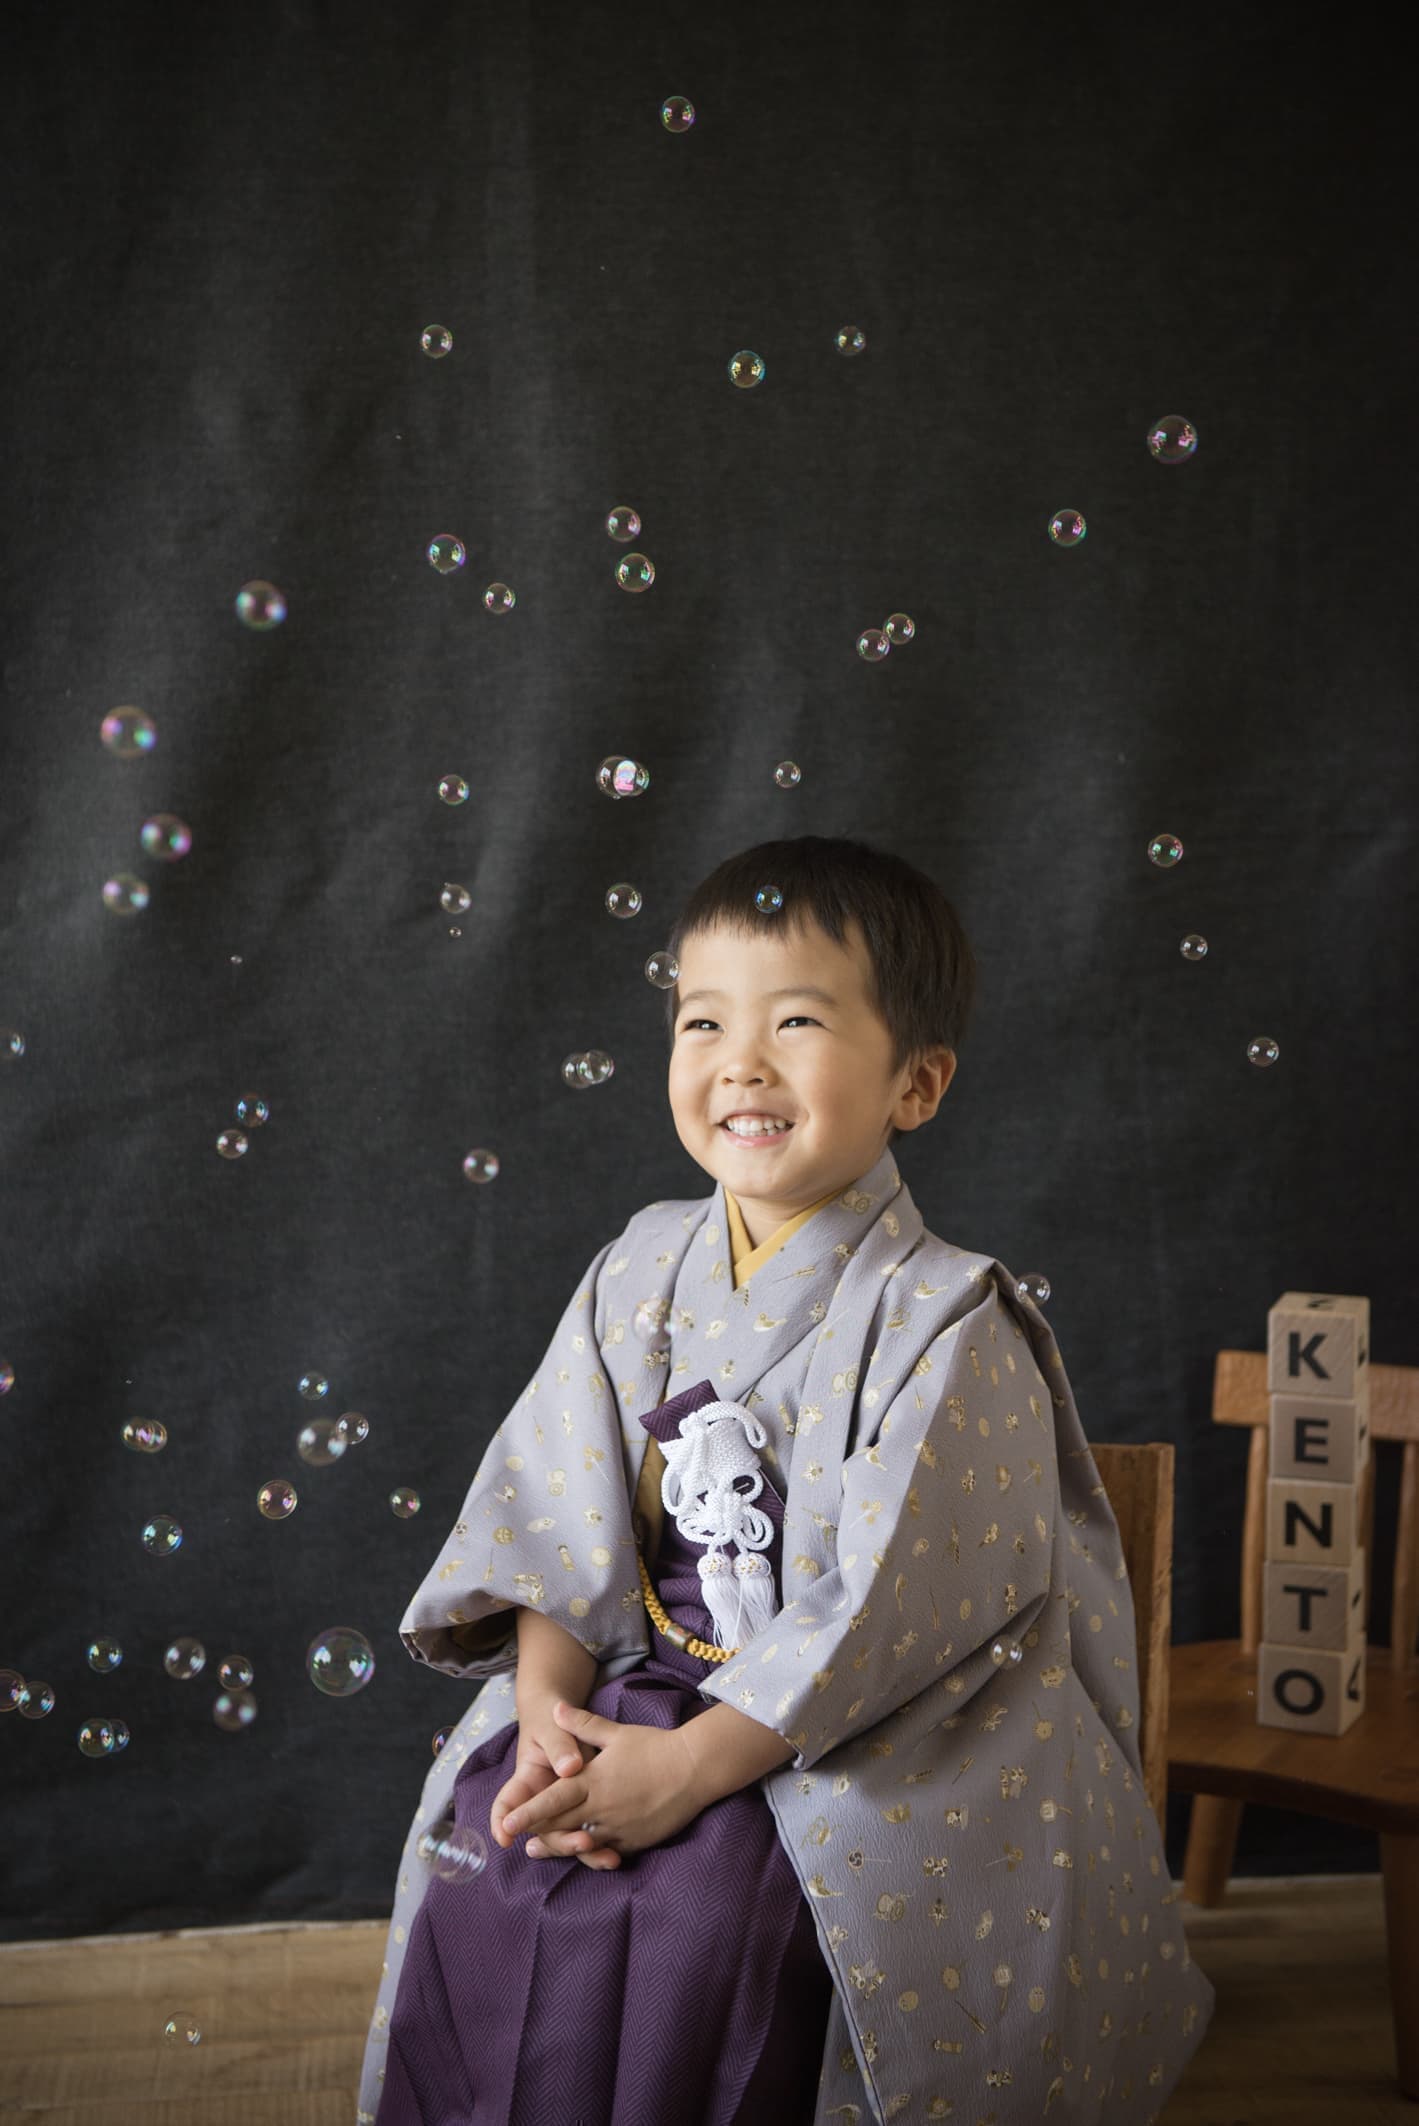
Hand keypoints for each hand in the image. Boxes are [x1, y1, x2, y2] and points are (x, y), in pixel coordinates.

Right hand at [492, 1693, 616, 1867]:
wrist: (563, 1717)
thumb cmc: (551, 1720)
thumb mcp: (552, 1727)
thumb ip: (559, 1746)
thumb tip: (569, 1768)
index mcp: (527, 1780)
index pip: (507, 1804)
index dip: (502, 1822)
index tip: (505, 1837)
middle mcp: (542, 1800)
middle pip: (542, 1830)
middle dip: (558, 1842)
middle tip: (582, 1842)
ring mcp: (562, 1808)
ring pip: (565, 1836)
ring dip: (582, 1849)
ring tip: (606, 1857)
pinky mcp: (583, 1810)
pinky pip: (586, 1832)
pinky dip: (600, 1845)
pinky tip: (615, 1855)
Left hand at [498, 1701, 705, 1861]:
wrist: (694, 1769)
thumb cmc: (654, 1747)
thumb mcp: (616, 1732)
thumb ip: (582, 1723)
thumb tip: (555, 1708)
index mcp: (593, 1781)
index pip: (552, 1799)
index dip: (528, 1813)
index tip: (507, 1823)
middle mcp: (601, 1807)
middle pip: (560, 1825)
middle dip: (536, 1832)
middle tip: (512, 1837)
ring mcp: (618, 1828)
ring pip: (579, 1842)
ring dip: (557, 1846)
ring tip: (536, 1851)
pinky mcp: (634, 1841)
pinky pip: (606, 1850)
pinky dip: (589, 1851)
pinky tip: (580, 1850)